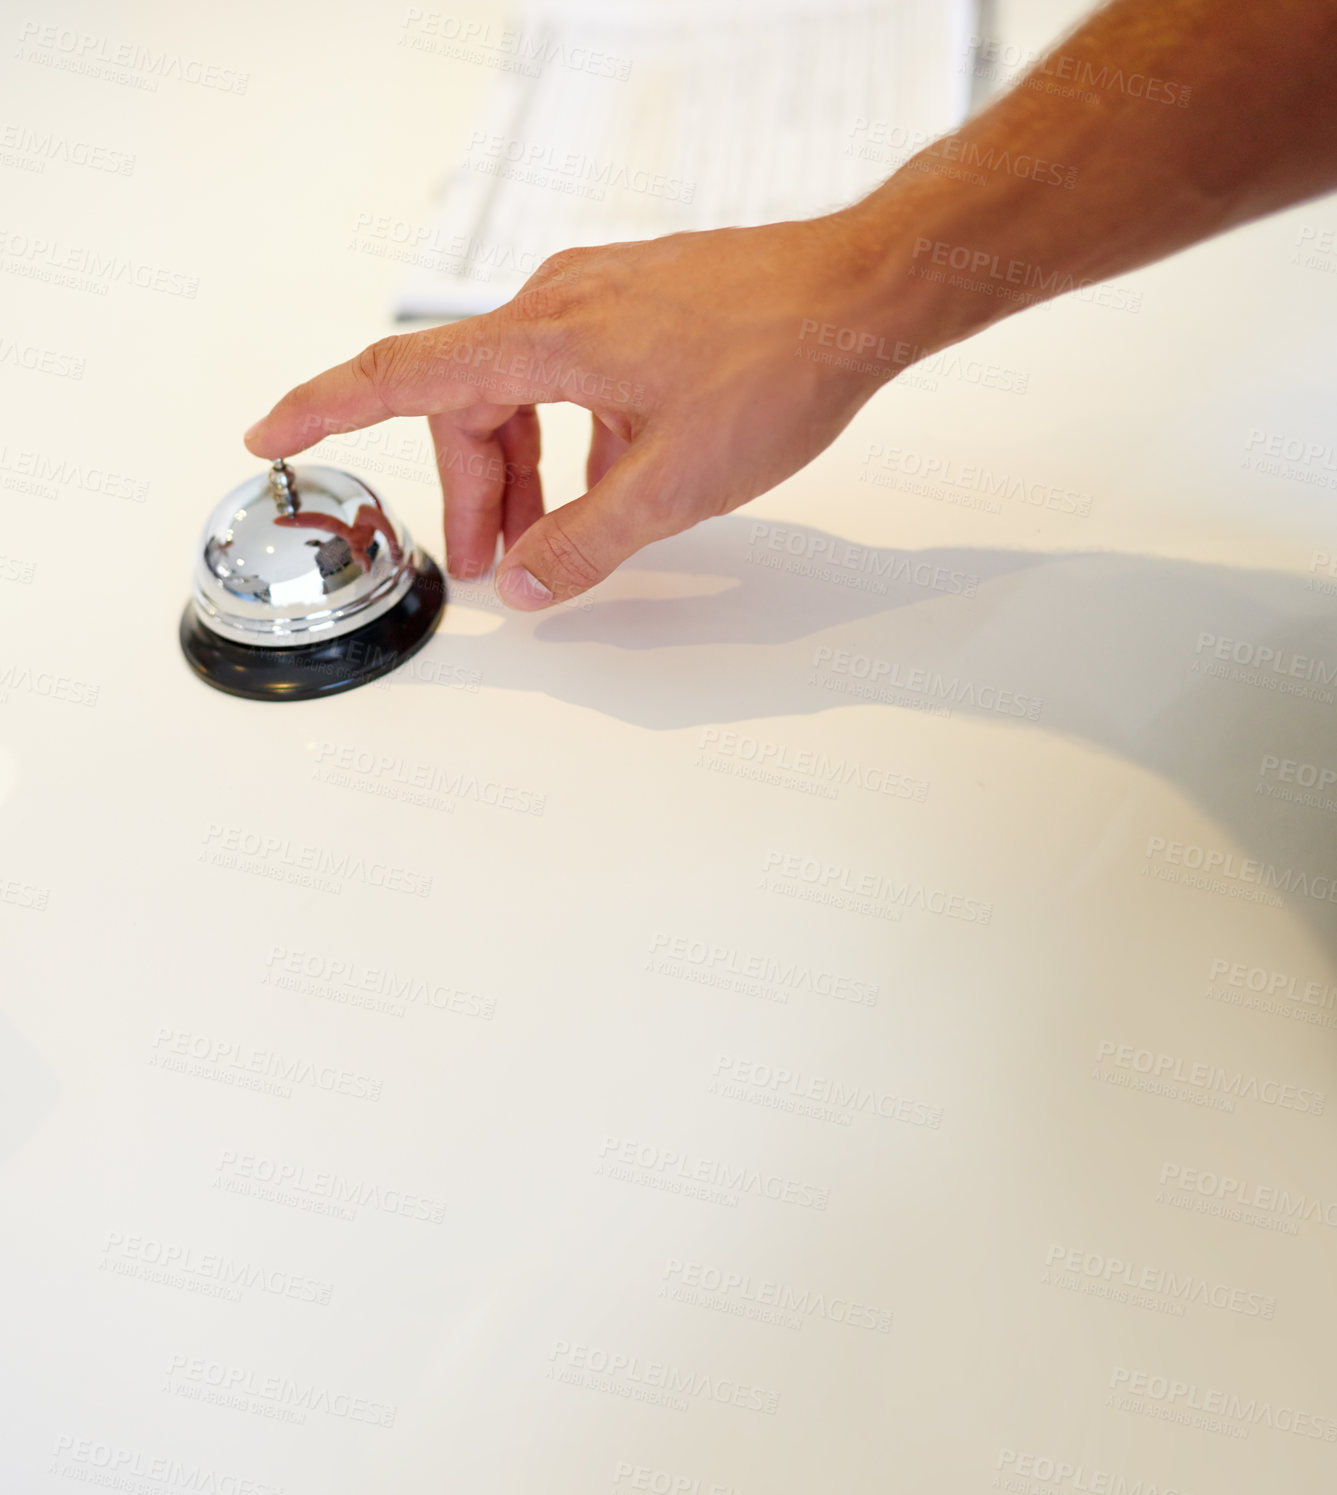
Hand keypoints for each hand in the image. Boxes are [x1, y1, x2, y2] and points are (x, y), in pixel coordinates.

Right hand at [243, 209, 917, 609]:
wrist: (862, 292)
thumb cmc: (777, 365)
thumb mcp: (674, 485)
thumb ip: (588, 543)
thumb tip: (528, 586)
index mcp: (544, 340)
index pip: (403, 376)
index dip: (326, 409)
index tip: (270, 435)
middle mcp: (558, 306)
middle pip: (468, 403)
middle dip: (471, 491)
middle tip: (488, 564)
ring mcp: (600, 300)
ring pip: (523, 391)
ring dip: (522, 469)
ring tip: (546, 540)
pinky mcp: (639, 307)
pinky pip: (573, 376)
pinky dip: (571, 438)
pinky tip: (607, 484)